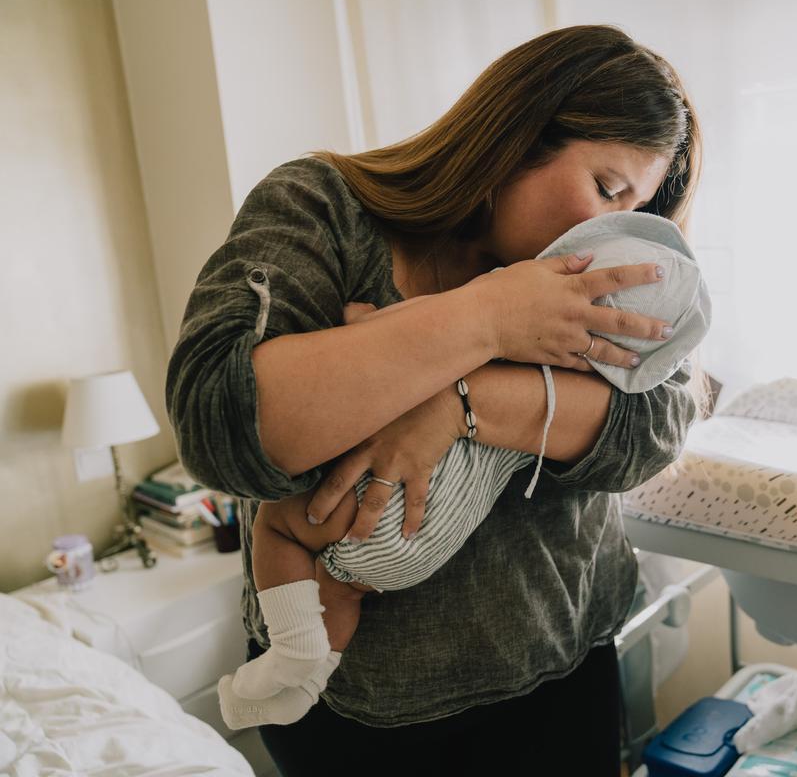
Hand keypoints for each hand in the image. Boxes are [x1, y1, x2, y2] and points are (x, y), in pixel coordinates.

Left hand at [302, 299, 465, 541]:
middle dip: (325, 505)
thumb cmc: (422, 369)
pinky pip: (415, 500)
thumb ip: (363, 326)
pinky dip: (411, 519)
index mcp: (359, 424)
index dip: (307, 465)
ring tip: (354, 543)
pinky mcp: (421, 469)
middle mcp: (372, 449)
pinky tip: (408, 537)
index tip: (288, 479)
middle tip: (311, 522)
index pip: (326, 448)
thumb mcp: (389, 343)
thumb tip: (349, 305)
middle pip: (342, 483)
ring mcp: (397, 463)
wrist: (456, 392)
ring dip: (363, 524)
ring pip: (375, 501)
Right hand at [464, 252, 671, 370]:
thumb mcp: (534, 268)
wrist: (480, 322)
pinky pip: (580, 364)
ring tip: (639, 360)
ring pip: (604, 351)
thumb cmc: (502, 289)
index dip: (640, 275)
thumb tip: (588, 258)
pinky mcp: (555, 358)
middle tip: (667, 331)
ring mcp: (567, 340)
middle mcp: (576, 316)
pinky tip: (603, 370)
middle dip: (647, 327)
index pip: (614, 279)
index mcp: (572, 289)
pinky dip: (593, 367)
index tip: (661, 273)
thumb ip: (564, 264)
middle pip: (620, 322)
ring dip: (625, 355)